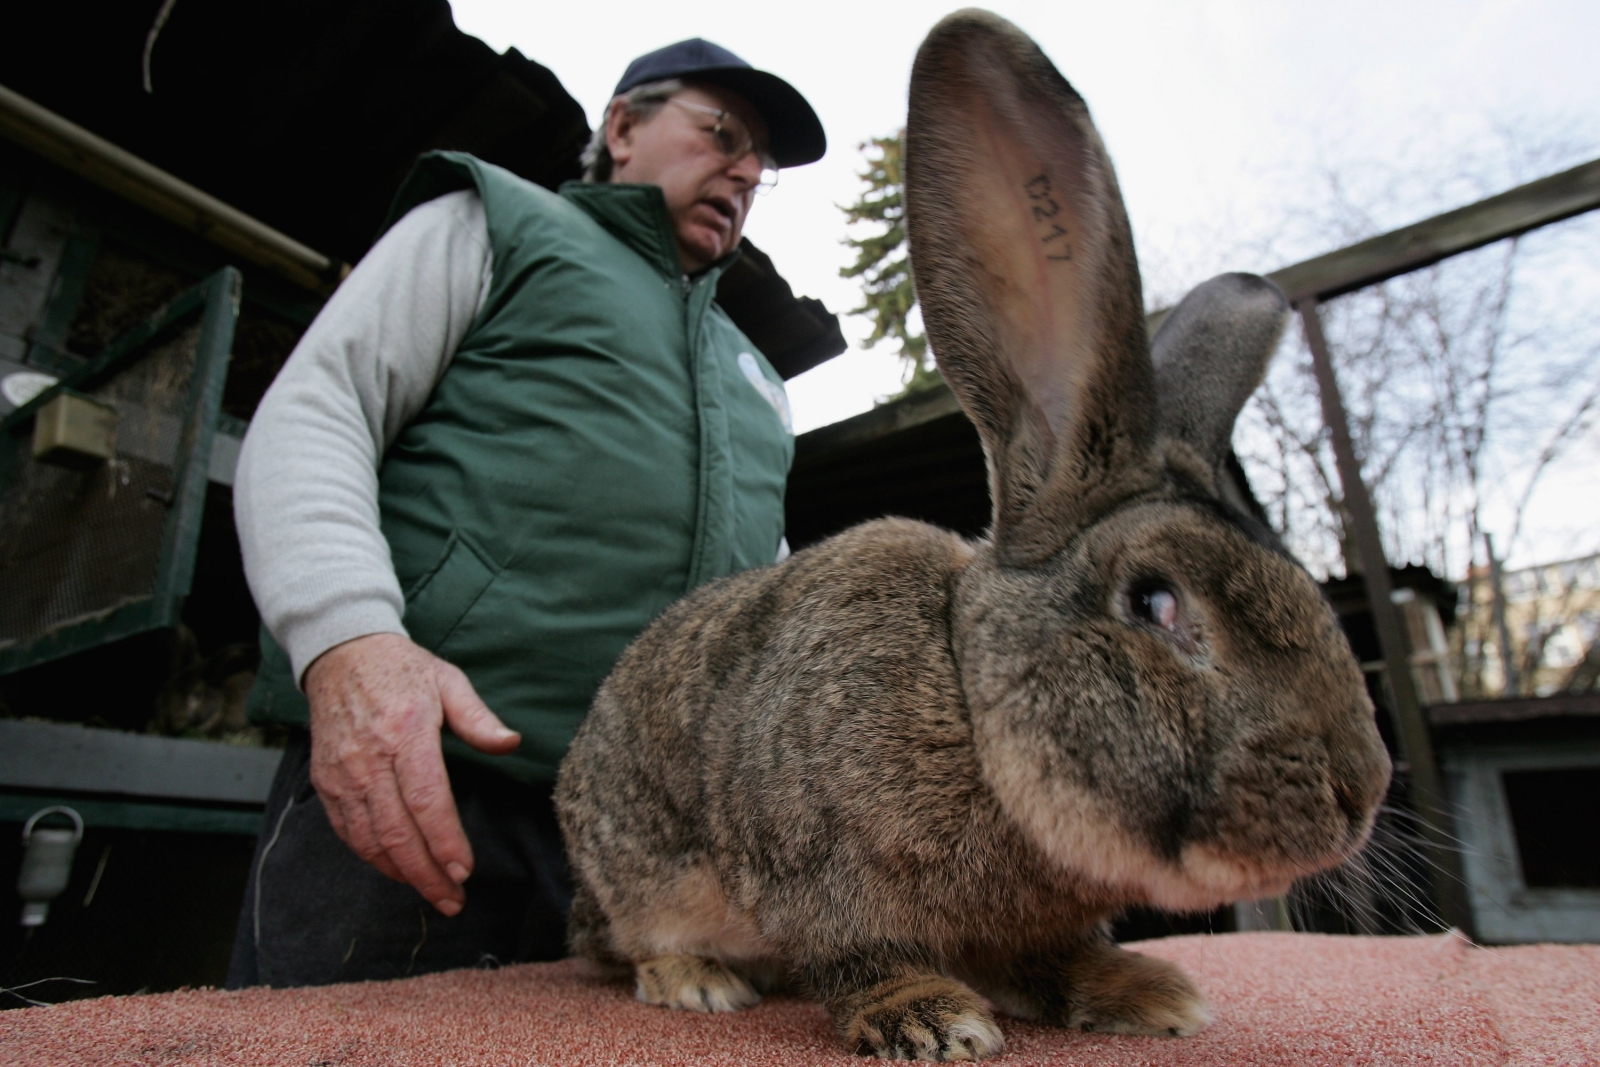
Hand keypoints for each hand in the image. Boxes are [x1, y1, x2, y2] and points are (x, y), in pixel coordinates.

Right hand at [303, 633, 520, 914]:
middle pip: (396, 831)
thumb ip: (478, 718)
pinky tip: (398, 870)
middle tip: (453, 899)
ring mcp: (343, 774)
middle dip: (427, 874)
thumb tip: (510, 743)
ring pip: (369, 839)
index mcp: (406, 732)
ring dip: (401, 873)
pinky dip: (373, 858)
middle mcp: (370, 758)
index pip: (426, 799)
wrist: (341, 656)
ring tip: (433, 893)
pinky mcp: (326, 783)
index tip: (464, 871)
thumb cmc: (403, 670)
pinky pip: (348, 832)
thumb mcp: (448, 681)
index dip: (444, 841)